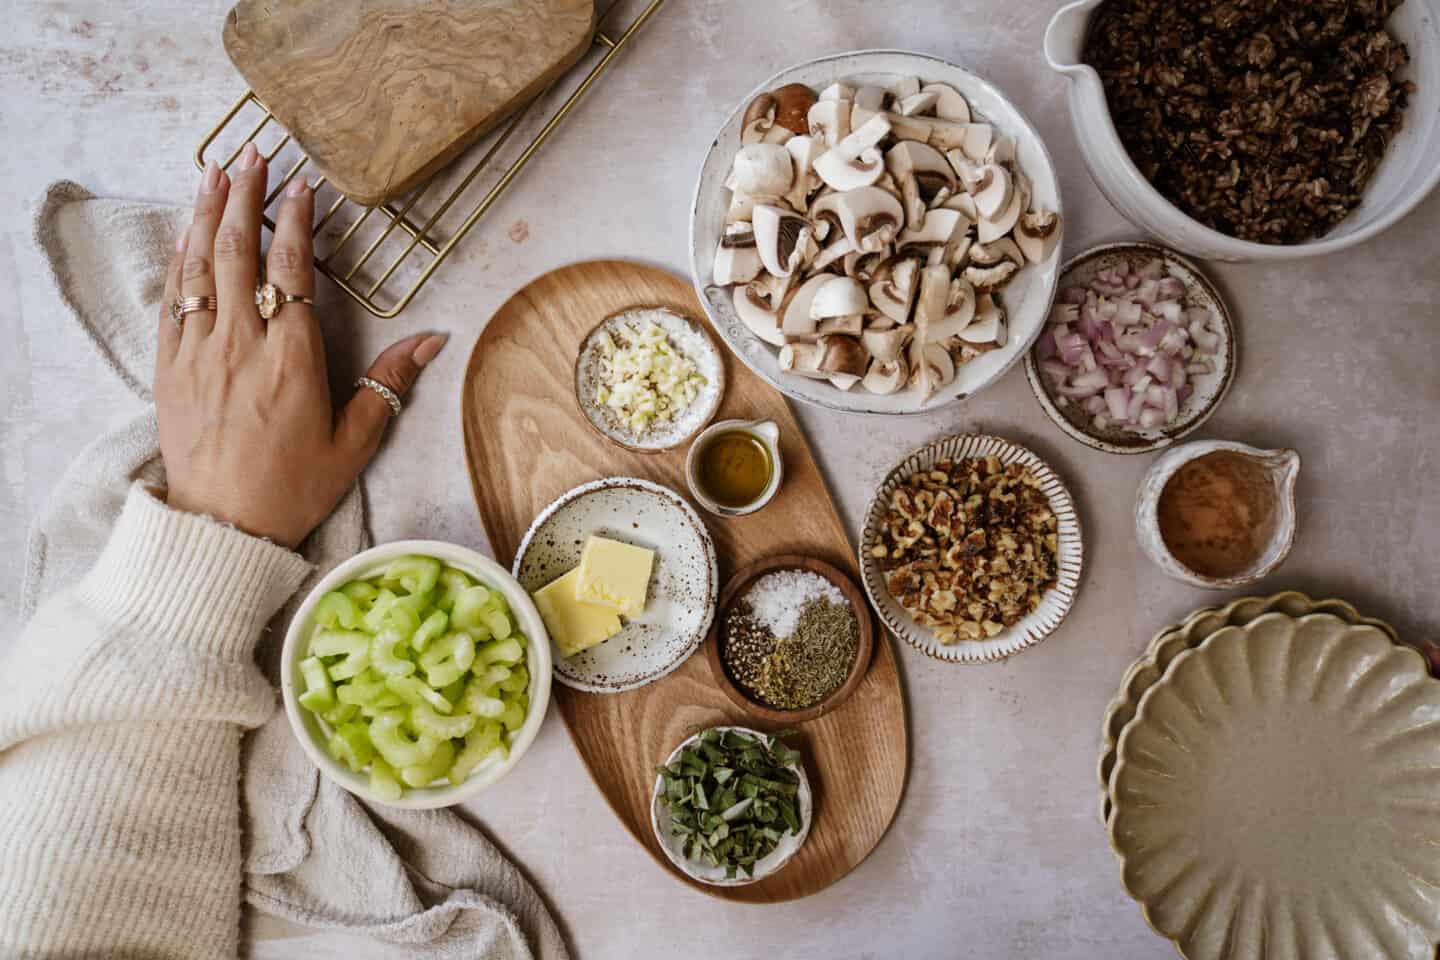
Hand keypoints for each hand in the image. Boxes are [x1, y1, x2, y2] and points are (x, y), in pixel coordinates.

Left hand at [156, 143, 445, 547]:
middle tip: (253, 155)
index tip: (301, 185)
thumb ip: (389, 385)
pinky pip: (172, 300)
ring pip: (199, 267)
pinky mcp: (170, 369)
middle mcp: (240, 346)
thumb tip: (433, 340)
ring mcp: (198, 354)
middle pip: (239, 253)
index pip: (291, 272)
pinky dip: (180, 259)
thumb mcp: (354, 443)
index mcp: (291, 361)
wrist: (221, 530)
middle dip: (245, 196)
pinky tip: (188, 233)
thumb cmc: (292, 490)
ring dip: (207, 214)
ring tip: (215, 172)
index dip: (295, 222)